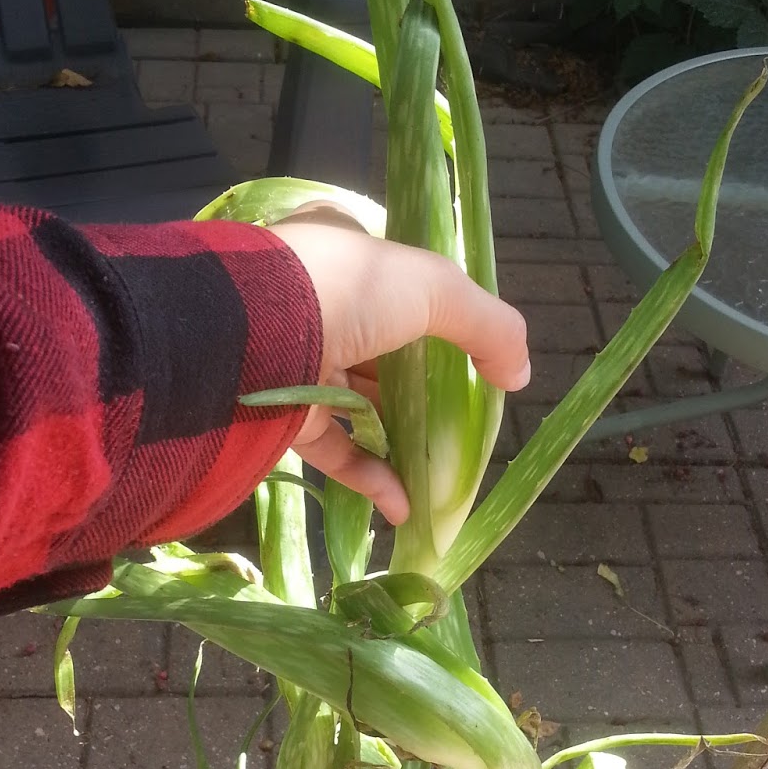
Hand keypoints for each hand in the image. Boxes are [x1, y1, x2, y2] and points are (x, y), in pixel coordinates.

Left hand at [270, 209, 529, 523]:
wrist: (248, 335)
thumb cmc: (346, 291)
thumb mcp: (434, 287)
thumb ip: (488, 326)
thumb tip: (519, 375)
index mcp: (347, 262)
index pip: (398, 292)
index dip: (438, 326)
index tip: (472, 366)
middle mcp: (320, 310)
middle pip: (384, 357)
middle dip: (424, 394)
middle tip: (463, 428)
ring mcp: (297, 366)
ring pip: (360, 408)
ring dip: (402, 442)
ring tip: (442, 473)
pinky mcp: (281, 418)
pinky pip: (334, 451)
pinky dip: (371, 477)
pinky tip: (404, 506)